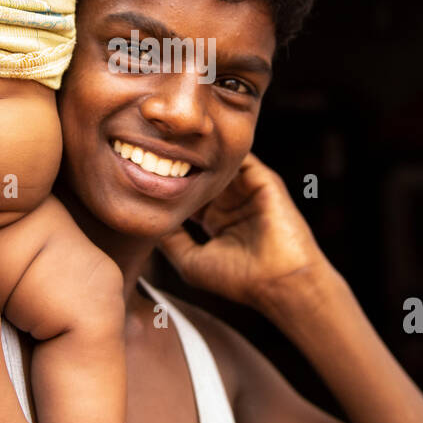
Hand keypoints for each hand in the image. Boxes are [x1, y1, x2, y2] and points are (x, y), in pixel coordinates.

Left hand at [159, 153, 328, 308]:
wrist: (280, 281)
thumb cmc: (237, 279)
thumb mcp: (191, 261)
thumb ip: (170, 240)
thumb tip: (147, 222)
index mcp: (217, 220)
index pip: (190, 194)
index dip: (169, 185)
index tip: (142, 173)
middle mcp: (232, 202)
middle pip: (202, 174)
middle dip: (181, 163)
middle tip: (152, 147)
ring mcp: (248, 190)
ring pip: (219, 164)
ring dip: (200, 153)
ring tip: (172, 140)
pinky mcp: (264, 181)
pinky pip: (241, 158)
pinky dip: (223, 151)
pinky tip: (198, 146)